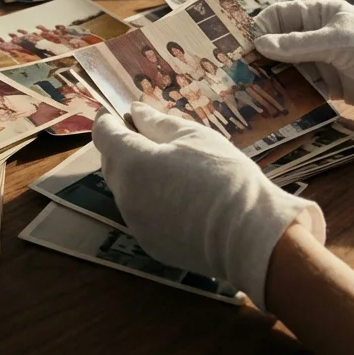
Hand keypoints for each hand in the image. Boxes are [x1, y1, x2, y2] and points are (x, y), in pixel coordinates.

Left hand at [92, 103, 324, 308]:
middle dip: (123, 146)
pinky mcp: (150, 244)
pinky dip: (151, 200)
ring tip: (171, 168)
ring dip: (137, 175)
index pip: (103, 134)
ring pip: (126, 190)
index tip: (122, 112)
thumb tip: (135, 110)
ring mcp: (135, 223)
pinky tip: (180, 198)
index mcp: (131, 163)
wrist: (250, 234)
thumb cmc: (224, 175)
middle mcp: (124, 195)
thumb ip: (157, 122)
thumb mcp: (193, 136)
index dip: (110, 119)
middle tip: (151, 134)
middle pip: (111, 163)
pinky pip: (141, 214)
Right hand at [252, 0, 353, 128]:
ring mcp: (323, 62)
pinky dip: (291, 96)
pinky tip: (278, 106)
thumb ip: (298, 44)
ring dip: (274, 80)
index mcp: (318, 16)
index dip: (260, 29)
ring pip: (289, 69)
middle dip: (262, 58)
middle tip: (240, 74)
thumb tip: (260, 45)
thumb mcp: (336, 42)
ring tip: (254, 93)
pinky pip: (303, 89)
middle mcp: (316, 37)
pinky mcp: (330, 86)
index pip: (279, 17)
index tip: (243, 48)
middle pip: (279, 45)